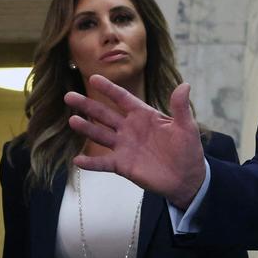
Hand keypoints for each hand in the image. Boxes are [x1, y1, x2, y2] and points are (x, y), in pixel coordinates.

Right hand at [65, 76, 205, 208]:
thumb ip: (180, 107)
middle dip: (87, 106)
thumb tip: (185, 85)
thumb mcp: (186, 127)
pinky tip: (77, 160)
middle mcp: (130, 129)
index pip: (123, 99)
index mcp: (144, 116)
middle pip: (105, 115)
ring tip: (73, 121)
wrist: (187, 178)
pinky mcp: (123, 165)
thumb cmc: (188, 150)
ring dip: (87, 129)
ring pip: (101, 135)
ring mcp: (124, 147)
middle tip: (68, 96)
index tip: (94, 78)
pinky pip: (103, 163)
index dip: (109, 89)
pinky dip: (91, 163)